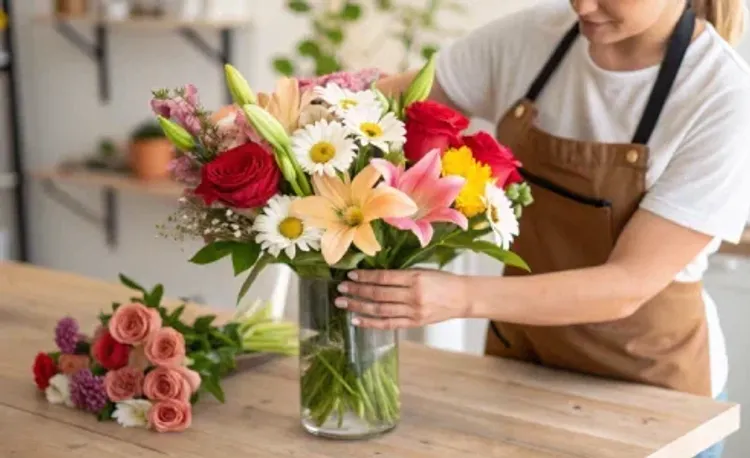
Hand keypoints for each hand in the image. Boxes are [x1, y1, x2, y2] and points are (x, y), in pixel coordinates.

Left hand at [335, 269, 470, 329]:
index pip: (384, 278)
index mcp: (415, 277)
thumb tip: (373, 275)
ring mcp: (413, 311)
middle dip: (357, 291)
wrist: (462, 297)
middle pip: (378, 294)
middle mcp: (413, 295)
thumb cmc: (442, 280)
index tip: (350, 275)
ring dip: (359, 306)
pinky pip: (388, 324)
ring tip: (343, 303)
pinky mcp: (414, 323)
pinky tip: (357, 320)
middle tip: (340, 289)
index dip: (365, 277)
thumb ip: (401, 274)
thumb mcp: (423, 270)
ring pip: (380, 309)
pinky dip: (371, 323)